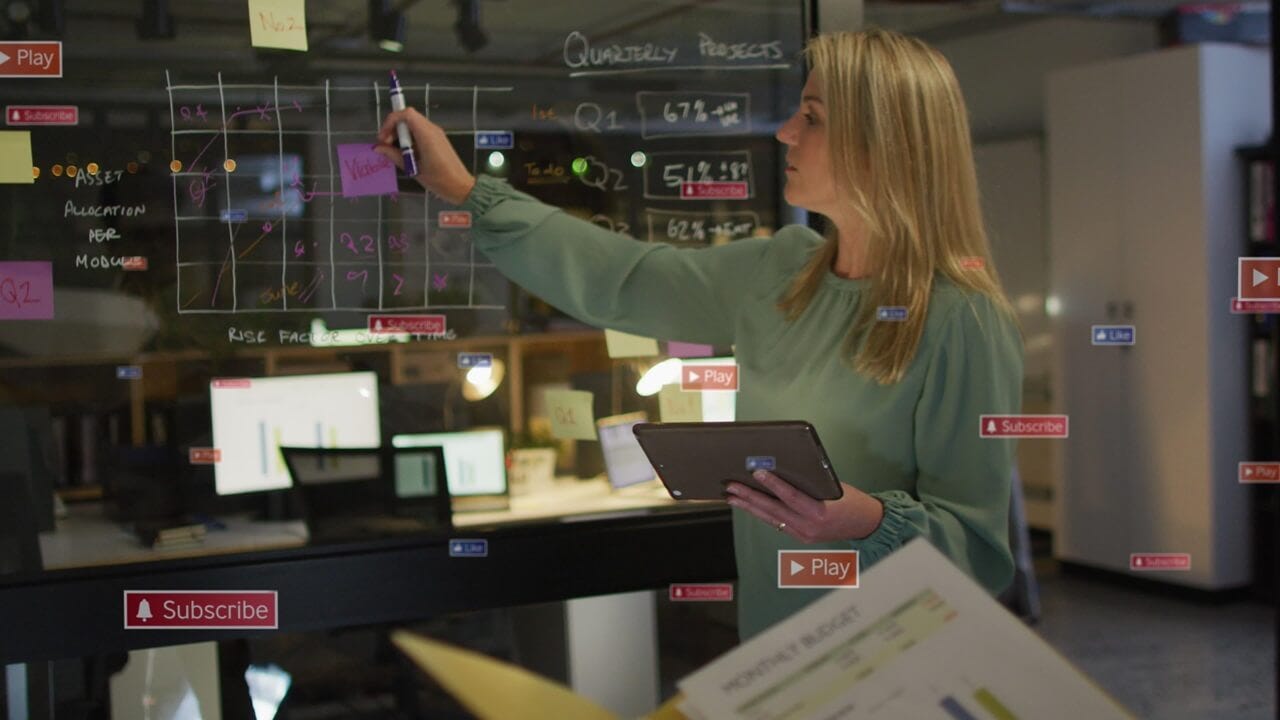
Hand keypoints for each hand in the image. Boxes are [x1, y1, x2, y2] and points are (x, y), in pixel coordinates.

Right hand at [375, 108, 475, 204]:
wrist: (461, 187)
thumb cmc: (440, 180)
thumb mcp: (413, 169)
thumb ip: (394, 156)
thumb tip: (379, 148)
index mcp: (427, 134)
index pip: (406, 114)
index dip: (391, 122)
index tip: (384, 138)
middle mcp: (432, 130)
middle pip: (408, 117)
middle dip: (394, 128)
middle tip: (386, 145)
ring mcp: (436, 134)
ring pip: (412, 124)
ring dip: (401, 134)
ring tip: (394, 151)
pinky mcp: (437, 140)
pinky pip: (419, 132)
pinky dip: (409, 138)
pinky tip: (406, 153)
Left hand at [725, 470, 884, 542]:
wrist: (867, 525)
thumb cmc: (852, 501)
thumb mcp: (833, 487)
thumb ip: (809, 483)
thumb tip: (781, 469)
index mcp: (820, 514)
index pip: (791, 497)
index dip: (773, 485)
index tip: (756, 473)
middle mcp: (809, 528)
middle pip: (773, 510)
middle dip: (749, 497)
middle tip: (731, 486)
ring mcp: (803, 535)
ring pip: (770, 518)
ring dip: (749, 506)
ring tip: (731, 497)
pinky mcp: (800, 537)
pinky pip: (776, 523)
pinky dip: (761, 513)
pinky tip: (748, 505)